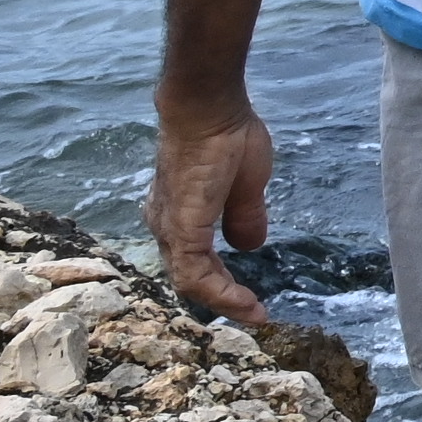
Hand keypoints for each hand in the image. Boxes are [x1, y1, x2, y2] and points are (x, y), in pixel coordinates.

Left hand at [150, 94, 278, 322]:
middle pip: (190, 277)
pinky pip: (195, 274)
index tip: (253, 300)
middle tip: (254, 312)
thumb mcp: (246, 185)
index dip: (223, 283)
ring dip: (224, 300)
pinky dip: (221, 292)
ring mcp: (170, 230)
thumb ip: (244, 216)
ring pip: (190, 281)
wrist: (208, 109)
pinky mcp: (180, 230)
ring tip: (254, 312)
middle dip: (223, 298)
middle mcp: (167, 227)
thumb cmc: (227, 137)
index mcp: (180, 216)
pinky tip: (247, 302)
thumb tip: (250, 245)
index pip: (195, 262)